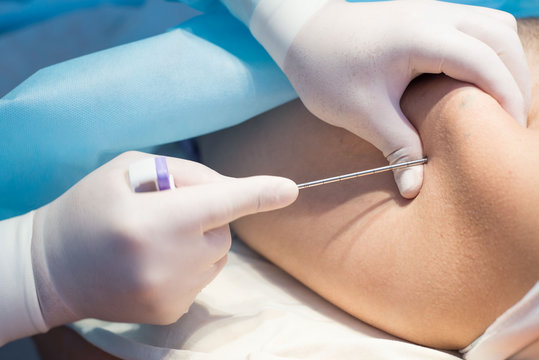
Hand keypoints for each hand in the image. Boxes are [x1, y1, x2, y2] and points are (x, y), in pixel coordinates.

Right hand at [31, 151, 297, 326]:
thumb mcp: (127, 171)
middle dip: (208, 217)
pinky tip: (153, 263)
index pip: (218, 203)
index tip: (290, 189)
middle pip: (222, 231)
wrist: (51, 268)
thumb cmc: (88, 209)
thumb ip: (183, 174)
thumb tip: (228, 190)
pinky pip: (202, 278)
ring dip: (200, 241)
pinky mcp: (171, 312)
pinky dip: (189, 265)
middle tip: (167, 213)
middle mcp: (166, 261)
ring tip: (157, 239)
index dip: (257, 194)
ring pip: (217, 256)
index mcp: (152, 220)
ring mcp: (170, 293)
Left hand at [250, 0, 529, 197]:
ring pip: (495, 25)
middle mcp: (434, 14)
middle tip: (508, 122)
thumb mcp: (362, 114)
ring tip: (498, 102)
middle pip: (501, 38)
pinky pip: (476, 23)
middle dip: (516, 79)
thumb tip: (414, 187)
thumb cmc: (327, 71)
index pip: (485, 61)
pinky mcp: (427, 12)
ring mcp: (433, 8)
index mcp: (420, 36)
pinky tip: (477, 80)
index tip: (507, 131)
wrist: (303, 36)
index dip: (506, 96)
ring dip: (506, 61)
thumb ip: (397, 148)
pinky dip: (488, 50)